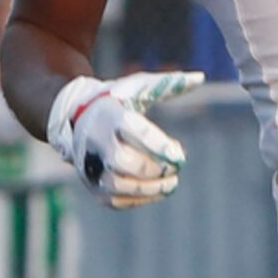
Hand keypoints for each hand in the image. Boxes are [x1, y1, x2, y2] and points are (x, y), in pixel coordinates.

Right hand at [47, 70, 204, 208]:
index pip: (133, 130)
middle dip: (154, 168)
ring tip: (171, 182)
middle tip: (175, 168)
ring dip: (150, 188)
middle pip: (123, 161)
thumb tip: (200, 78)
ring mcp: (91, 165)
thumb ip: (169, 84)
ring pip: (118, 185)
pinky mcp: (93, 185)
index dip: (159, 145)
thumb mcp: (138, 87)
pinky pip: (116, 200)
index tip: (179, 154)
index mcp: (110, 114)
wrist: (77, 119)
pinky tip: (157, 189)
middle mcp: (97, 141)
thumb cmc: (118, 101)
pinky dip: (141, 198)